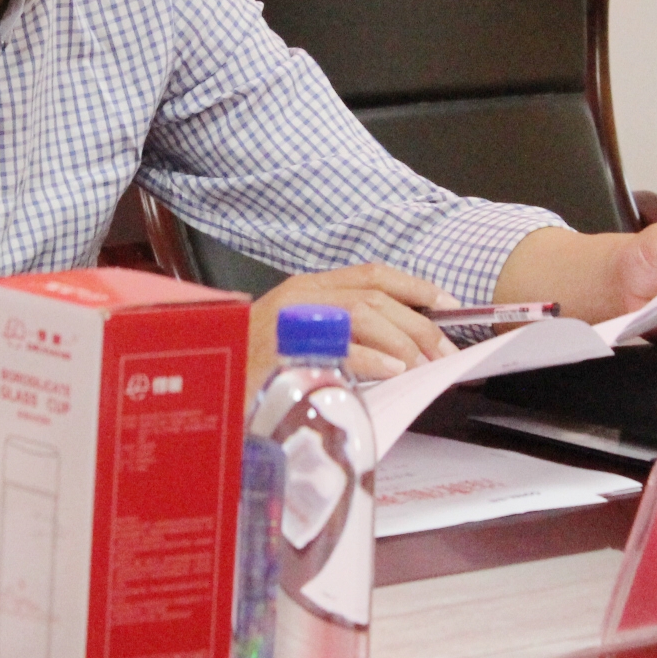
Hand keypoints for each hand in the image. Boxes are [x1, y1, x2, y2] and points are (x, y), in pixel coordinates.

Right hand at [250, 263, 454, 388]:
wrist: (209, 383)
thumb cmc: (254, 367)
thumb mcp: (301, 338)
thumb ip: (342, 333)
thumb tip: (397, 347)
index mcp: (308, 289)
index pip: (371, 274)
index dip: (415, 287)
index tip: (448, 304)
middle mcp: (301, 296)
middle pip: (374, 297)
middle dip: (418, 324)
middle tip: (444, 351)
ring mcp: (290, 319)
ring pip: (362, 313)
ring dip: (401, 339)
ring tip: (423, 363)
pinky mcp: (284, 348)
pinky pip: (338, 346)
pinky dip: (370, 357)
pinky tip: (392, 370)